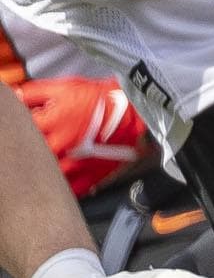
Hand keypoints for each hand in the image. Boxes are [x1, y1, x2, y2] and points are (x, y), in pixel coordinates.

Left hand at [19, 77, 149, 197]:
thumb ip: (34, 92)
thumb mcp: (65, 87)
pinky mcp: (92, 173)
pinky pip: (73, 190)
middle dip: (27, 155)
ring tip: (42, 168)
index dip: (17, 129)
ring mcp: (76, 163)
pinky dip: (65, 190)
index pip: (18, 131)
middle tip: (30, 151)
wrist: (136, 110)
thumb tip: (14, 96)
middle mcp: (60, 146)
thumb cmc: (102, 98)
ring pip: (49, 177)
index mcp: (50, 124)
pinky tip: (60, 183)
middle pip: (30, 159)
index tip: (20, 129)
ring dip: (43, 173)